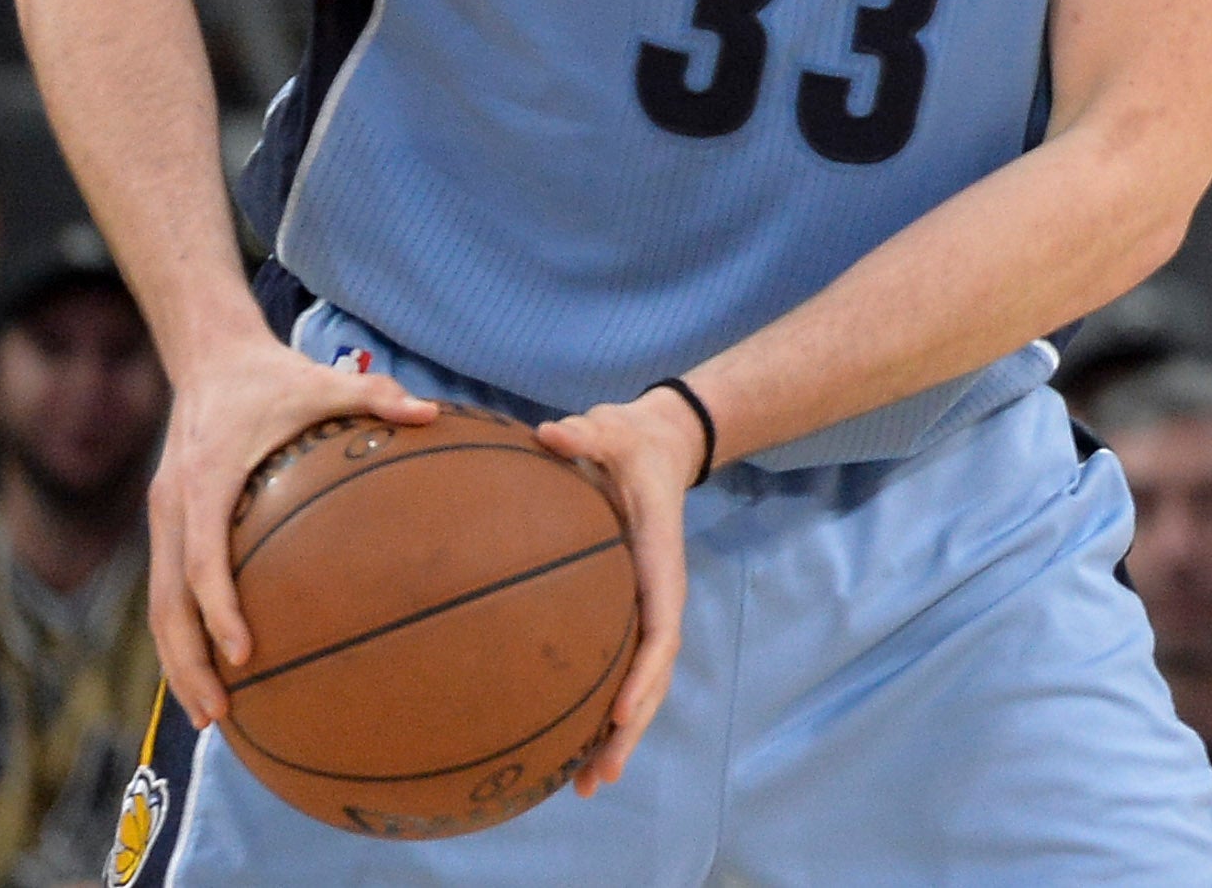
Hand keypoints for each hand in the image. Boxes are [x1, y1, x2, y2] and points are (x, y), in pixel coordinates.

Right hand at [150, 331, 437, 728]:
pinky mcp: (170, 524)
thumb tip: (433, 411)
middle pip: (167, 605)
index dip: (220, 609)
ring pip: (160, 608)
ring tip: (210, 716)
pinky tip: (211, 669)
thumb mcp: (323, 380)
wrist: (212, 356)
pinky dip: (184, 634)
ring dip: (179, 663)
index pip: (203, 560)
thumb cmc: (273, 375)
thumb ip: (376, 395)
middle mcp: (174, 508)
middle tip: (219, 715)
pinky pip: (170, 591)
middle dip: (188, 664)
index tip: (244, 653)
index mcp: (206, 481)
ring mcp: (165, 519)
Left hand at [535, 386, 705, 792]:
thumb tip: (550, 433)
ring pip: (641, 681)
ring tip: (587, 785)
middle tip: (598, 779)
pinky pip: (618, 665)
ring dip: (620, 735)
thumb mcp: (614, 426)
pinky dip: (602, 710)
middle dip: (631, 729)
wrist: (658, 441)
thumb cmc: (631, 438)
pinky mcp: (625, 608)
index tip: (621, 713)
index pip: (660, 626)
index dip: (644, 673)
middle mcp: (657, 592)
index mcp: (659, 558)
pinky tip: (571, 744)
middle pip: (654, 674)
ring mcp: (642, 604)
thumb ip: (587, 432)